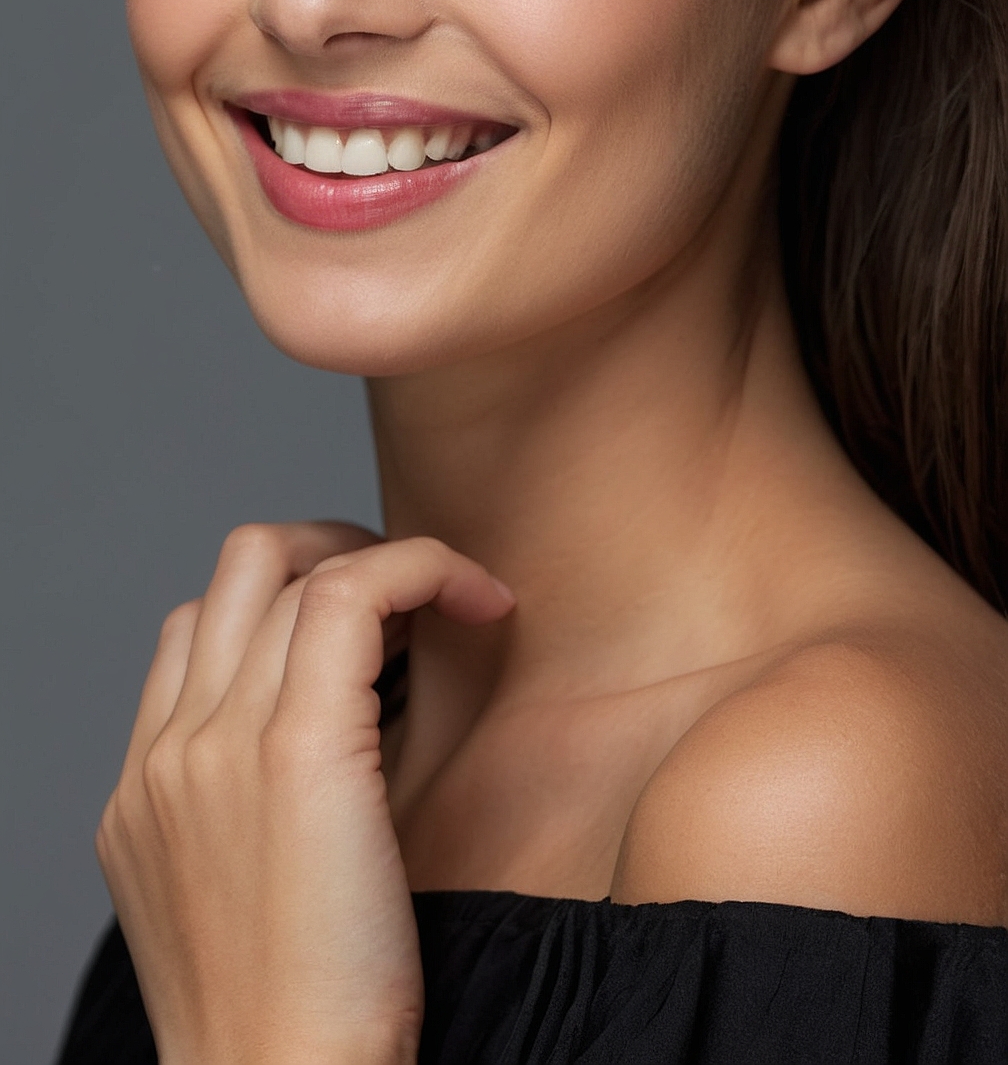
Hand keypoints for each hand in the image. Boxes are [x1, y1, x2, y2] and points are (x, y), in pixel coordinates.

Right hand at [96, 521, 514, 1064]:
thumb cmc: (292, 1023)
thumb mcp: (239, 902)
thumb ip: (247, 815)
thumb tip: (334, 756)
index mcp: (145, 788)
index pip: (194, 627)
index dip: (283, 601)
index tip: (366, 629)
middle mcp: (169, 749)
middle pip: (237, 568)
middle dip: (329, 549)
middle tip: (407, 590)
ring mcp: (218, 740)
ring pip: (289, 564)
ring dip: (382, 558)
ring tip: (451, 595)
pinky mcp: (295, 746)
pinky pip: (354, 593)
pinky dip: (425, 568)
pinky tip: (486, 602)